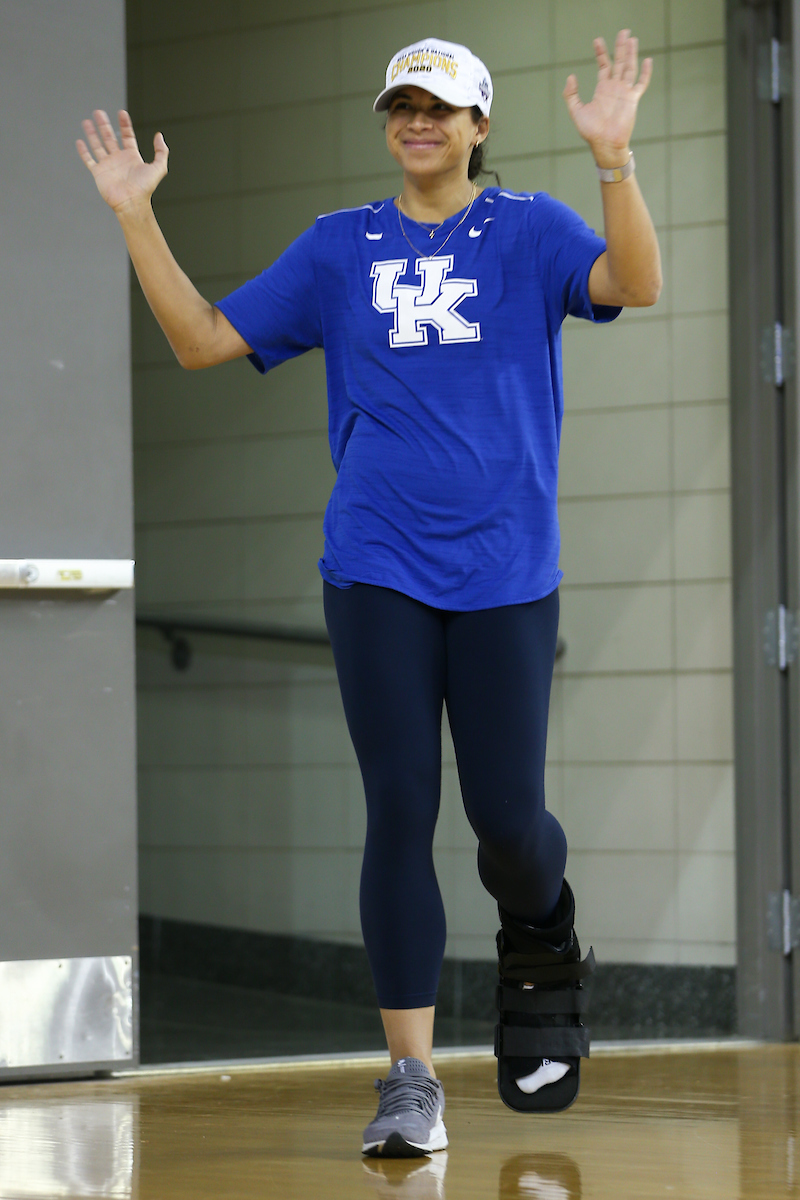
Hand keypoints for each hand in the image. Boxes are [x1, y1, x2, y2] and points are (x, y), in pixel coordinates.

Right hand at [76, 109, 167, 213]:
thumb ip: (161, 151)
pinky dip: (84, 151)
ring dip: (92, 133)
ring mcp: (108, 165)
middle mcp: (119, 159)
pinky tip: (80, 141)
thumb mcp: (159, 168)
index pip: (127, 136)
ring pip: (97, 145)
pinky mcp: (98, 173)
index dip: (125, 124)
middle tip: (98, 112)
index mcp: (132, 156)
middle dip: (104, 124)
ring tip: (86, 121)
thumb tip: (159, 135)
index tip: (121, 113)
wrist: (131, 202)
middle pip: (109, 137)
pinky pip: (89, 160)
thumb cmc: (145, 188)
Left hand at [563, 30, 651, 166]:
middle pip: (619, 62)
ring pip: (630, 68)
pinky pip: (641, 84)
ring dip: (631, 54)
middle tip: (623, 31)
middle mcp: (615, 88)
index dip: (601, 53)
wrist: (604, 144)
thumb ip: (571, 94)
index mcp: (602, 89)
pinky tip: (647, 60)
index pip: (604, 66)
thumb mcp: (576, 111)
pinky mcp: (632, 99)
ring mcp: (625, 92)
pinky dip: (645, 73)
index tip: (597, 40)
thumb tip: (570, 76)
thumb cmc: (591, 131)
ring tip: (632, 39)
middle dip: (620, 47)